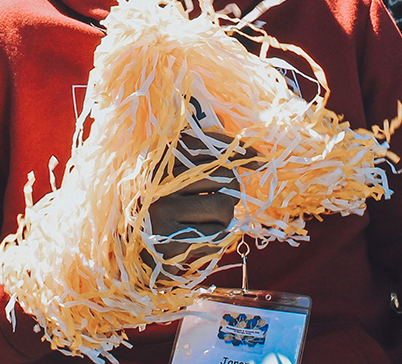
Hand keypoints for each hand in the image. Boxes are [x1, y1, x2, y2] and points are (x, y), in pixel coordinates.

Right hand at [147, 130, 252, 263]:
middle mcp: (158, 182)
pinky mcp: (169, 239)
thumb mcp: (180, 183)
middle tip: (216, 205)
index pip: (204, 143)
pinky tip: (197, 242)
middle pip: (224, 176)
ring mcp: (161, 210)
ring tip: (207, 224)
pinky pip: (216, 236)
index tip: (260, 161)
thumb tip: (256, 156)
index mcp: (161, 162)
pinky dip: (216, 241)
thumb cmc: (171, 215)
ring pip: (224, 207)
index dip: (238, 148)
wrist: (141, 257)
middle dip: (231, 194)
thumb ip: (208, 162)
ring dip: (224, 220)